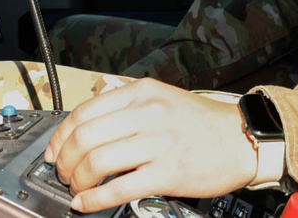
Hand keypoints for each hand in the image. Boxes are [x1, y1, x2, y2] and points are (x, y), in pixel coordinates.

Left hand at [43, 78, 257, 212]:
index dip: (60, 136)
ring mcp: (158, 143)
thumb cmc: (203, 124)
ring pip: (97, 162)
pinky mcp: (168, 172)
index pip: (84, 112)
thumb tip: (87, 131)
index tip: (55, 151)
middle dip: (65, 161)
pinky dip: (94, 199)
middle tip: (64, 173)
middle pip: (85, 137)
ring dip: (77, 180)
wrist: (242, 139)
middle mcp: (148, 113)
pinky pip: (118, 188)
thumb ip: (128, 108)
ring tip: (77, 188)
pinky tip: (88, 203)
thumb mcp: (164, 99)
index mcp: (143, 93)